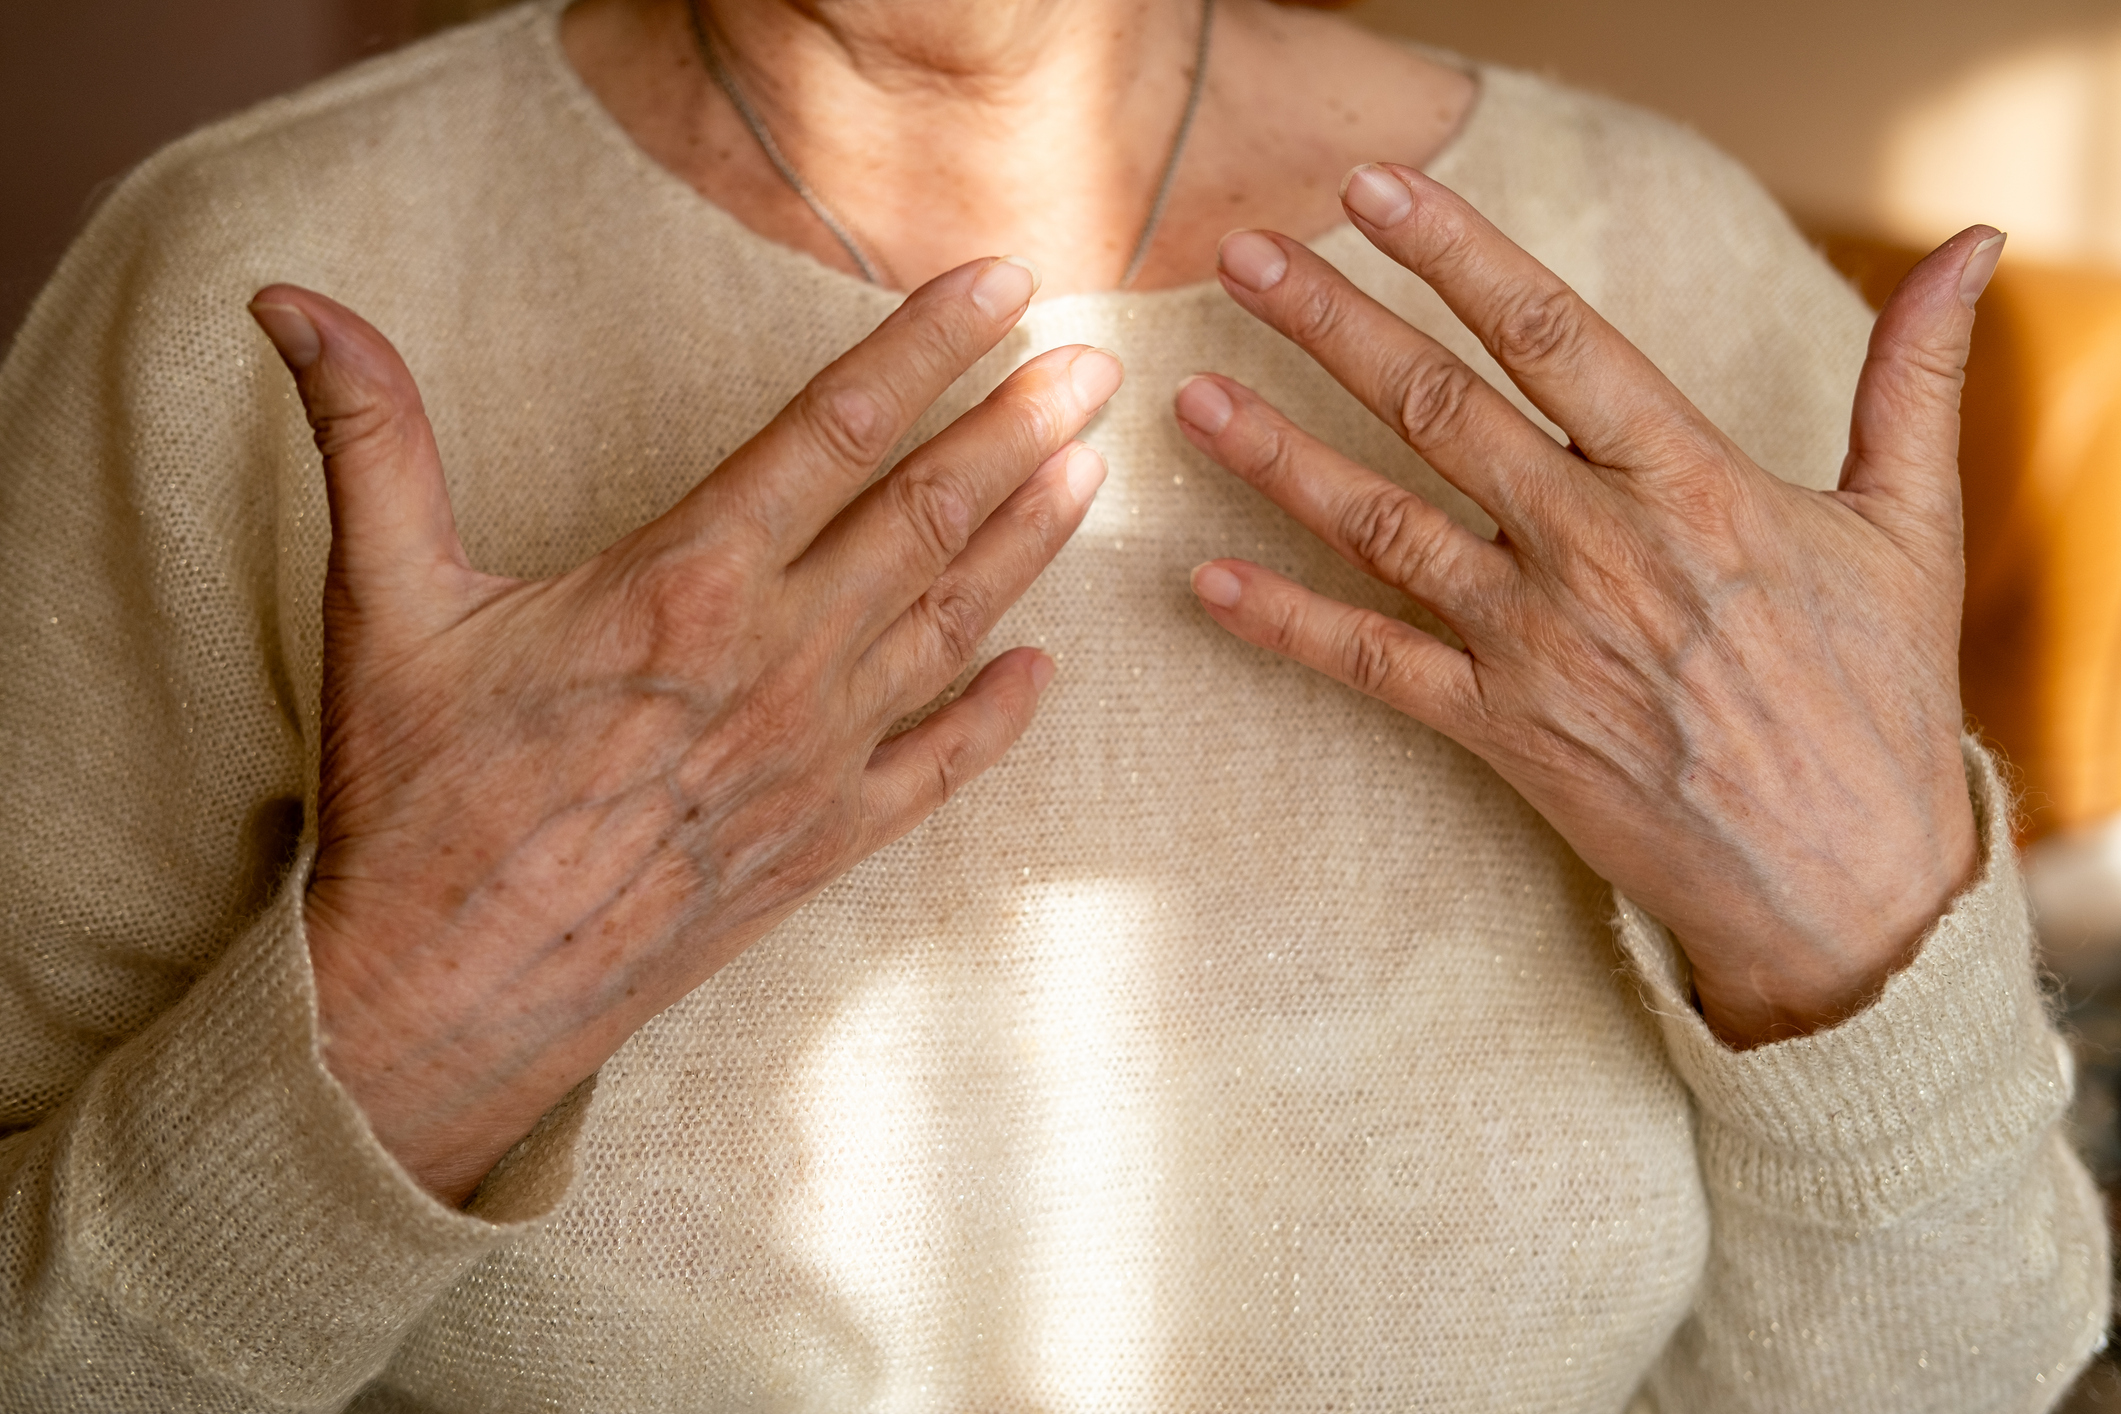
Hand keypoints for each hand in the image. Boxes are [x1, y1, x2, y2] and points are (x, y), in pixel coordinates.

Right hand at [249, 257, 1118, 1201]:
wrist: (446, 998)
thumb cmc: (417, 800)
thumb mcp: (386, 602)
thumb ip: (370, 439)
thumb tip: (289, 301)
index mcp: (686, 582)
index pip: (836, 428)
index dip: (929, 346)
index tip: (1003, 283)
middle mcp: (778, 660)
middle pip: (929, 515)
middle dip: (1020, 427)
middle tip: (1097, 361)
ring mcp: (816, 757)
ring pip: (955, 622)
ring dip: (1033, 540)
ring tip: (1094, 466)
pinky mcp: (825, 844)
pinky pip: (942, 767)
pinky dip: (1002, 715)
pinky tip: (1047, 670)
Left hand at [1178, 164, 1995, 1048]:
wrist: (1849, 888)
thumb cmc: (1879, 700)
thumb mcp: (1910, 527)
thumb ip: (1913, 379)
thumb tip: (1976, 248)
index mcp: (1689, 481)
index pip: (1550, 333)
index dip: (1453, 251)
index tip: (1371, 190)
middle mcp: (1596, 550)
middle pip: (1438, 408)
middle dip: (1331, 321)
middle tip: (1240, 254)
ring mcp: (1538, 644)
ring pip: (1382, 526)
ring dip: (1278, 455)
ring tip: (1190, 393)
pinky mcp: (1501, 734)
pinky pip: (1373, 668)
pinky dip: (1287, 625)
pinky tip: (1206, 580)